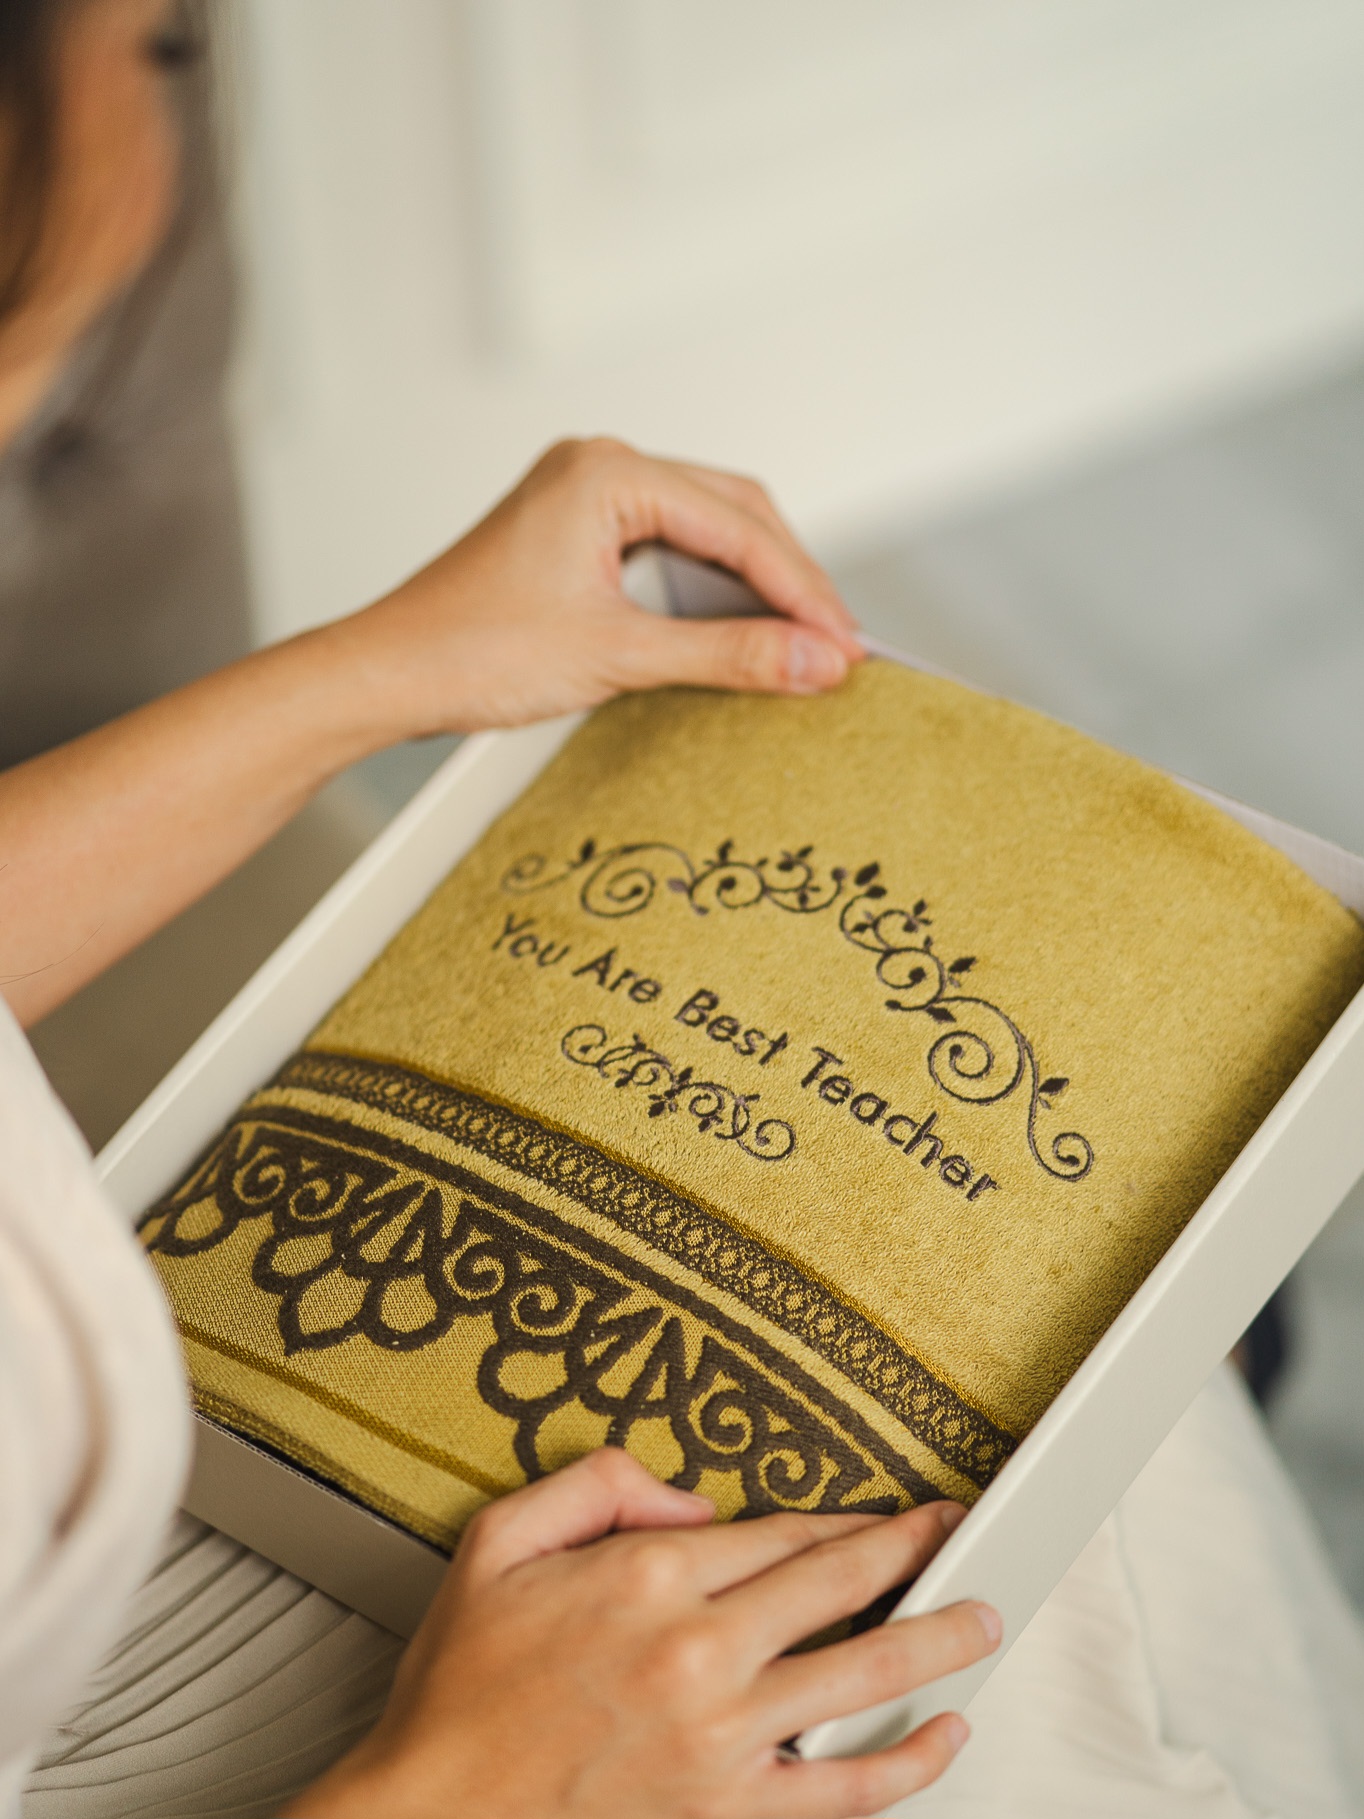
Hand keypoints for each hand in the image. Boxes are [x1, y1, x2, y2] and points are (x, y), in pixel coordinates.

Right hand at [284, 1449, 998, 1818]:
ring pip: (864, 1676)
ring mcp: (723, 1739)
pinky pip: (845, 1789)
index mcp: (650, 1575)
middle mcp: (700, 1650)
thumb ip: (598, 1487)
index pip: (784, 1532)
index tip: (889, 1511)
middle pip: (841, 1586)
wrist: (427, 1818)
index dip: (850, 1518)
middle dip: (914, 1553)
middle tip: (953, 1535)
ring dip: (938, 1640)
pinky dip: (909, 1762)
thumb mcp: (500, 1541)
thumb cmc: (460, 1692)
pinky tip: (943, 1735)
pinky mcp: (728, 1814)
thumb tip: (689, 1501)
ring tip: (981, 1619)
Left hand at [324, 438, 863, 740]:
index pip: (739, 526)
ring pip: (706, 532)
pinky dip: (711, 594)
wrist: (387, 675)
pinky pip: (669, 551)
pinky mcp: (577, 535)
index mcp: (608, 471)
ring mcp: (586, 497)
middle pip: (734, 514)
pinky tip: (740, 634)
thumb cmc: (472, 652)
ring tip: (801, 648)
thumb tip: (817, 662)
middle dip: (789, 583)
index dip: (803, 592)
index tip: (846, 646)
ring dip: (755, 589)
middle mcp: (599, 467)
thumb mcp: (619, 656)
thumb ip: (728, 655)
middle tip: (835, 649)